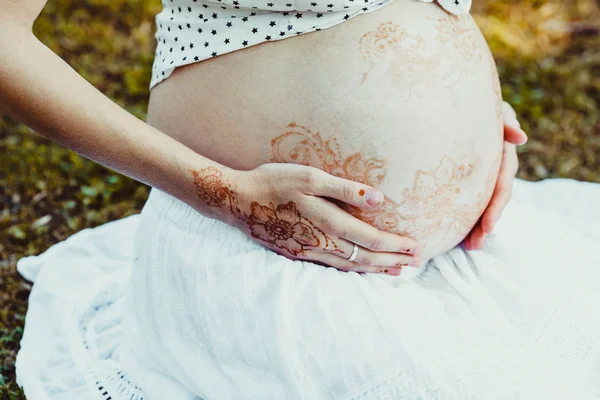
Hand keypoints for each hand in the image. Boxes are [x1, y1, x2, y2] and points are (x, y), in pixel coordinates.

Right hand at [189, 163, 421, 275]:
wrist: (236, 200)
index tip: (416, 247)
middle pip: (363, 258)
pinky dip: (351, 269)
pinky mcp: (296, 254)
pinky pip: (331, 267)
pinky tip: (357, 268)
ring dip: (374, 268)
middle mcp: (320, 243)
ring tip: (394, 270)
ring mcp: (307, 252)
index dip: (395, 245)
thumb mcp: (310, 177)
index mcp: (327, 223)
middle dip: (391, 260)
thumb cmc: (274, 182)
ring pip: (349, 266)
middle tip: (415, 262)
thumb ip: (345, 189)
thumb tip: (379, 199)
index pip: (370, 240)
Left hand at [464, 101, 527, 249]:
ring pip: (483, 201)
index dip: (496, 206)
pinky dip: (466, 214)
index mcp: (503, 154)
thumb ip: (505, 122)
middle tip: (475, 245)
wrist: (460, 102)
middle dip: (485, 223)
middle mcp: (496, 166)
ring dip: (477, 225)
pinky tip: (459, 233)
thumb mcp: (495, 111)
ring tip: (469, 246)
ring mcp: (484, 171)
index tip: (489, 227)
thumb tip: (521, 138)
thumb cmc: (477, 103)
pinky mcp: (469, 174)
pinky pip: (469, 196)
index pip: (502, 184)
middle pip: (493, 200)